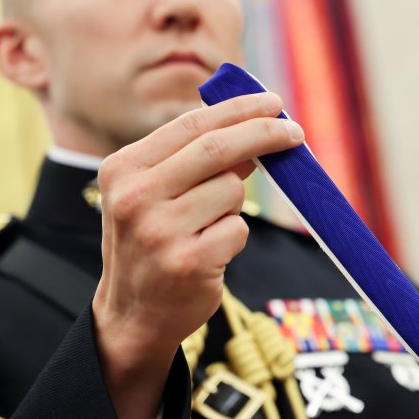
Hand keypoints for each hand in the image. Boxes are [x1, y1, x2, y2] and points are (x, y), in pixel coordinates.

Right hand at [91, 92, 303, 418]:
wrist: (132, 316)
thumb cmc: (151, 244)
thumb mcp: (154, 195)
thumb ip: (193, 162)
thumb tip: (254, 131)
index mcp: (123, 169)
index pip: (192, 125)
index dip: (238, 109)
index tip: (273, 102)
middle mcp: (136, 197)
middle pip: (218, 148)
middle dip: (264, 134)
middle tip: (295, 132)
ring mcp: (161, 231)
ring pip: (232, 191)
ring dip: (233, 205)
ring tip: (205, 229)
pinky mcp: (189, 262)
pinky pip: (237, 230)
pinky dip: (232, 237)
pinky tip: (208, 254)